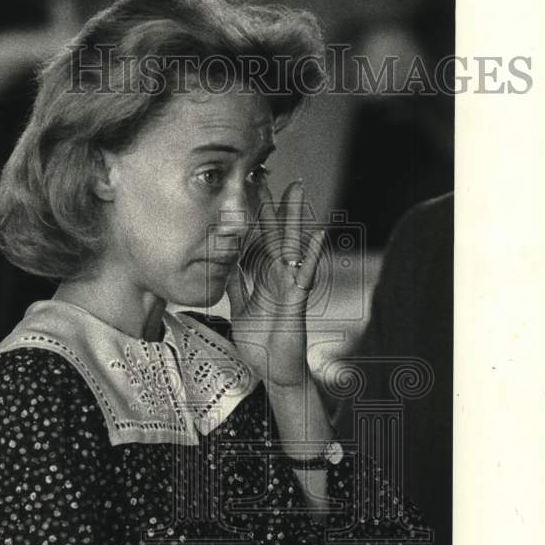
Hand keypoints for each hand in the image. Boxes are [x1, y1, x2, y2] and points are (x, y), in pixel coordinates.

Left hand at [225, 179, 324, 386]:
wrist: (273, 370)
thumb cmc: (262, 343)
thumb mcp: (241, 310)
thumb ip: (237, 287)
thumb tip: (225, 265)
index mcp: (263, 278)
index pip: (255, 240)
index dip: (249, 217)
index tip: (242, 191)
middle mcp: (278, 276)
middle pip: (273, 234)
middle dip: (269, 205)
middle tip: (265, 174)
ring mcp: (289, 285)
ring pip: (292, 245)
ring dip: (294, 217)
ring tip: (296, 190)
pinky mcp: (297, 300)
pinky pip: (306, 274)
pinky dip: (313, 255)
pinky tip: (319, 235)